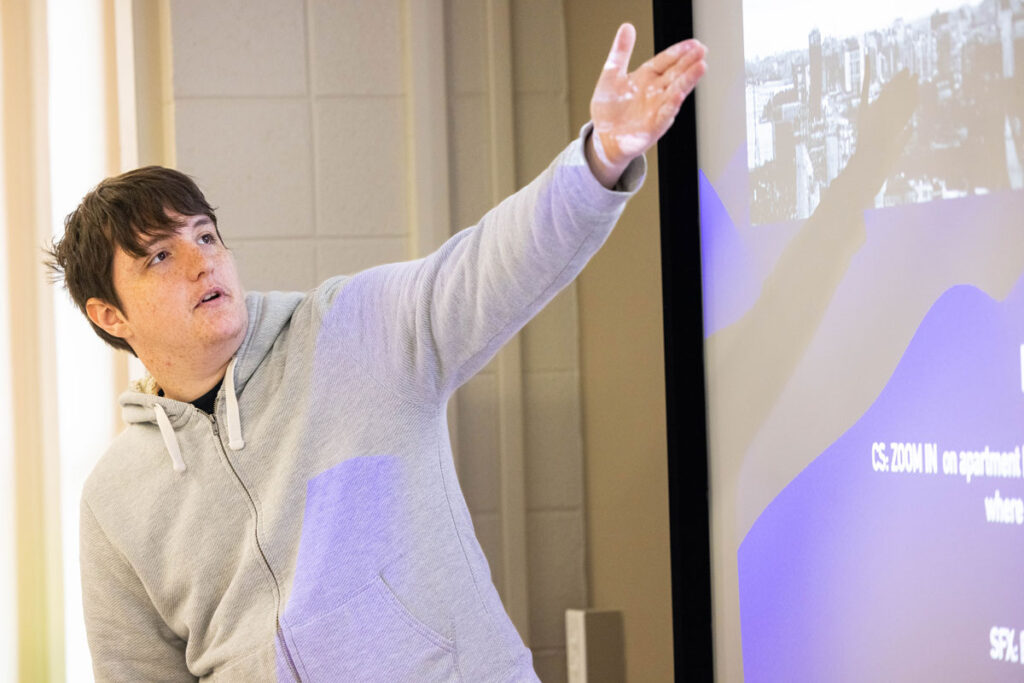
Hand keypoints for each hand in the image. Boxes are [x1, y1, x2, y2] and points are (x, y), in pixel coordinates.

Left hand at [587, 23, 706, 187]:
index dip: (678, 52)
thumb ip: (620, 52)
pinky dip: (670, 107)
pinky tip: (678, 97)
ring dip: (687, 81)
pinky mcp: (652, 127)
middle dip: (689, 63)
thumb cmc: (610, 110)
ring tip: (700, 67)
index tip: (693, 43)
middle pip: (675, 74)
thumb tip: (627, 27)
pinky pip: (663, 116)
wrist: (604, 138)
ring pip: (675, 92)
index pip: (666, 61)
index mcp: (647, 78)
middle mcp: (655, 93)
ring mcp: (656, 110)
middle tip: (702, 51)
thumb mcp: (611, 75)